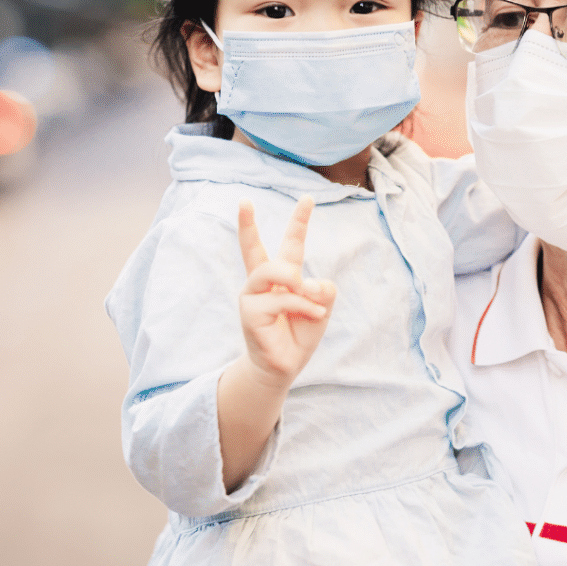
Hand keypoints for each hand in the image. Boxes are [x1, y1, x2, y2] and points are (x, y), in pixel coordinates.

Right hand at [237, 196, 336, 386]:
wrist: (284, 367)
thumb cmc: (300, 334)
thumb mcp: (322, 307)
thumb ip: (323, 289)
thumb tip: (307, 283)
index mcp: (283, 277)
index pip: (291, 244)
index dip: (299, 221)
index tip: (307, 198)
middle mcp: (263, 283)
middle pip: (253, 249)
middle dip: (246, 224)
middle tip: (243, 201)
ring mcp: (253, 297)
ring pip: (275, 272)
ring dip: (298, 284)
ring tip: (311, 298)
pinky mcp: (250, 313)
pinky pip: (282, 298)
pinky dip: (303, 306)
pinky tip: (313, 315)